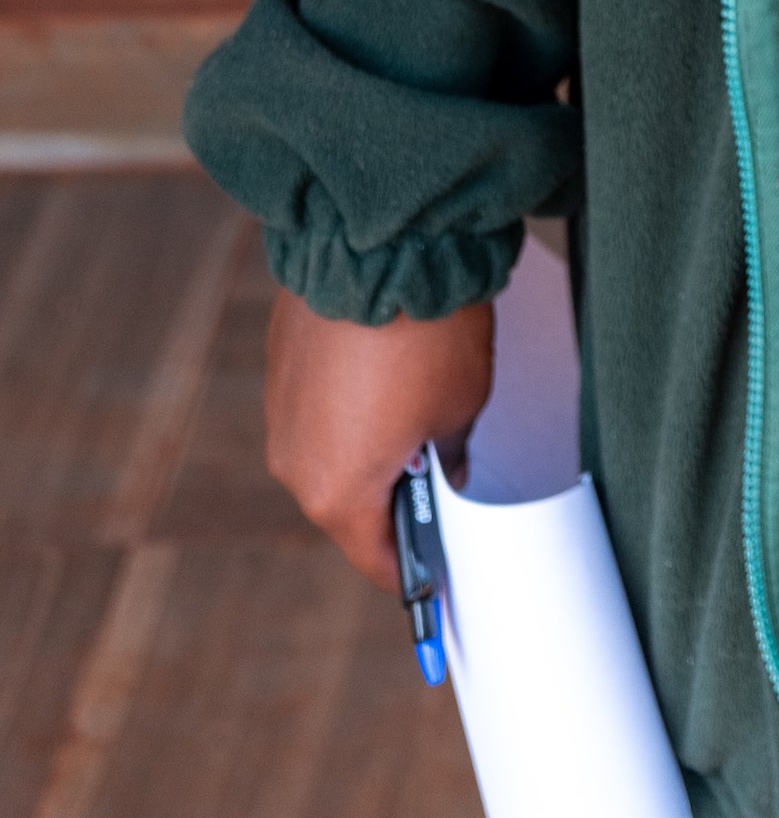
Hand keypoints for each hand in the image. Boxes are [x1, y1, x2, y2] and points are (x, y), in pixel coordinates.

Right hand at [265, 286, 495, 592]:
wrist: (381, 244)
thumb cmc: (428, 336)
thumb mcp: (461, 409)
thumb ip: (449, 458)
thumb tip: (444, 472)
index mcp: (338, 494)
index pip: (378, 559)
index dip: (415, 569)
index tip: (440, 574)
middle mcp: (294, 464)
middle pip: (350, 503)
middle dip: (393, 492)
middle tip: (438, 470)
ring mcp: (280, 412)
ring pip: (330, 448)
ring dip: (366, 439)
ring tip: (413, 404)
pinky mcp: (279, 365)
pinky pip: (317, 402)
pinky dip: (347, 397)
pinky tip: (382, 368)